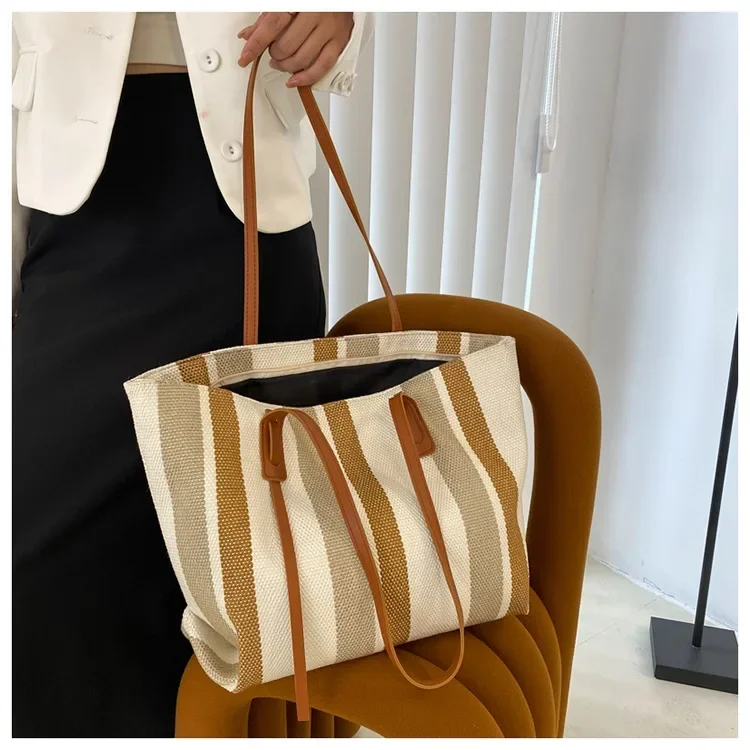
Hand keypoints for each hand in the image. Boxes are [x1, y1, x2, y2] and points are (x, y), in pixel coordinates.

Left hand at [238, 12, 353, 86]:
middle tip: (273, 54)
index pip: (272, 26)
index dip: (256, 45)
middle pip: (287, 46)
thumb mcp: (284, 4)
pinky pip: (322, 67)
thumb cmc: (311, 0)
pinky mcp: (339, 42)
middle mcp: (315, 14)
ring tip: (283, 64)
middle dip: (275, 55)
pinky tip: (295, 80)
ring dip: (287, 67)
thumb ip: (266, 21)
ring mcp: (329, 29)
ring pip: (302, 59)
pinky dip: (306, 78)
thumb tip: (247, 36)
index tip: (245, 58)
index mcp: (297, 2)